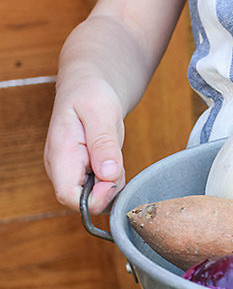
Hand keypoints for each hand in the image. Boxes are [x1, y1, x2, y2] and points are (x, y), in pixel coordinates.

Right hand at [44, 76, 125, 213]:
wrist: (89, 85)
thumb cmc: (91, 93)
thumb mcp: (101, 112)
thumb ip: (104, 144)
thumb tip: (108, 174)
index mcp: (60, 155)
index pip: (68, 197)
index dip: (95, 197)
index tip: (113, 177)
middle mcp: (62, 168)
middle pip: (83, 202)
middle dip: (107, 190)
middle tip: (117, 161)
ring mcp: (72, 171)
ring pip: (95, 198)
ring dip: (113, 184)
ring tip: (114, 154)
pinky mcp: (84, 172)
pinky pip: (102, 188)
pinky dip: (114, 180)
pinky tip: (114, 160)